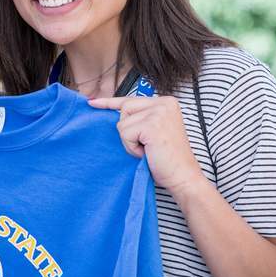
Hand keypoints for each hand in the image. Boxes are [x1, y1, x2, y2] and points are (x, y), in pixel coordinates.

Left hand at [88, 96, 207, 196]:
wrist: (183, 176)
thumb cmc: (167, 159)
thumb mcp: (153, 132)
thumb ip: (139, 118)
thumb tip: (111, 112)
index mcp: (166, 102)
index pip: (131, 99)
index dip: (110, 103)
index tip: (92, 102)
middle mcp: (164, 102)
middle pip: (124, 109)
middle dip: (128, 131)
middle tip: (146, 145)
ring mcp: (159, 112)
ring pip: (122, 123)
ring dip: (130, 141)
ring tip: (148, 150)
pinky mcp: (151, 125)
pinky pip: (125, 134)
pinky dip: (131, 147)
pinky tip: (147, 153)